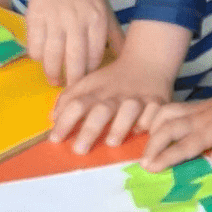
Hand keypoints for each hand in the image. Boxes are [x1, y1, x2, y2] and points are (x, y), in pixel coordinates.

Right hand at [3, 0, 120, 85]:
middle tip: (72, 91)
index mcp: (97, 19)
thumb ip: (115, 34)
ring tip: (55, 81)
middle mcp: (76, 20)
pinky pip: (35, 44)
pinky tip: (43, 59)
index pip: (96, 54)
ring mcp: (54, 19)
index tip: (90, 85)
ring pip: (52, 54)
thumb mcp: (105, 10)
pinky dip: (38, 56)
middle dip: (73, 79)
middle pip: (74, 58)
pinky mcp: (35, 17)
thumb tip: (129, 58)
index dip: (92, 73)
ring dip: (52, 72)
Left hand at [51, 54, 172, 152]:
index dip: (65, 121)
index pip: (77, 104)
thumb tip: (53, 118)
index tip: (55, 139)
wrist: (148, 61)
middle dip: (89, 130)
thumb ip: (69, 99)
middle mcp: (115, 96)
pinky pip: (154, 113)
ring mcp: (137, 99)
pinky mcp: (158, 102)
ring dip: (120, 126)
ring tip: (111, 142)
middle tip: (79, 150)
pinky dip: (148, 122)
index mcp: (96, 91)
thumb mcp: (88, 83)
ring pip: (129, 111)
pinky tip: (141, 131)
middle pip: (101, 111)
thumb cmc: (113, 79)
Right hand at [144, 85, 211, 171]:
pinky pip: (168, 109)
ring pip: (165, 115)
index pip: (185, 144)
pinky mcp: (191, 106)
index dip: (167, 156)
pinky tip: (153, 131)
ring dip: (152, 131)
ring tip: (146, 149)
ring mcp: (192, 109)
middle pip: (168, 128)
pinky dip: (156, 119)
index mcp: (211, 128)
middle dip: (153, 146)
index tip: (152, 168)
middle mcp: (197, 118)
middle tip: (143, 164)